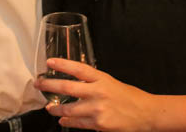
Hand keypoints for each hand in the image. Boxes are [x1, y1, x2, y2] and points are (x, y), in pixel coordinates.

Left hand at [35, 58, 154, 130]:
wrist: (146, 114)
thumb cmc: (129, 97)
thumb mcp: (110, 82)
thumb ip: (93, 82)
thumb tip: (74, 82)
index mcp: (101, 78)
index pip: (78, 68)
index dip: (62, 64)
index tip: (49, 62)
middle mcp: (98, 92)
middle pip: (67, 87)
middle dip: (49, 86)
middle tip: (39, 85)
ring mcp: (98, 109)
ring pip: (69, 109)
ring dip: (55, 108)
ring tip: (49, 107)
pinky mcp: (99, 124)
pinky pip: (78, 123)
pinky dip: (67, 121)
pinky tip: (62, 119)